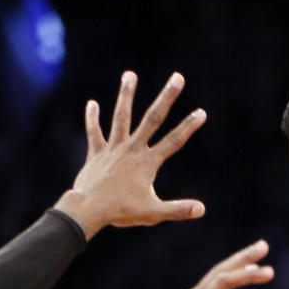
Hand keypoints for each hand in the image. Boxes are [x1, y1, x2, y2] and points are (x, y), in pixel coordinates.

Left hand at [54, 71, 206, 239]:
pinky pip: (94, 132)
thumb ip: (178, 210)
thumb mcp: (153, 213)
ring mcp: (113, 149)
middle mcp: (132, 149)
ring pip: (121, 116)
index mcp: (147, 162)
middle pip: (152, 118)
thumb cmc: (120, 212)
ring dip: (126, 94)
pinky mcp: (96, 153)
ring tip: (130, 74)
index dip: (189, 126)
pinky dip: (93, 118)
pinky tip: (92, 103)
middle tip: (177, 78)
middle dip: (167, 97)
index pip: (174, 140)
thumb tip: (202, 210)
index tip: (201, 112)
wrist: (87, 210)